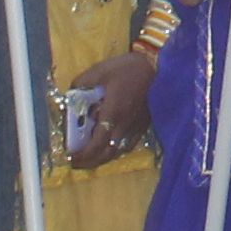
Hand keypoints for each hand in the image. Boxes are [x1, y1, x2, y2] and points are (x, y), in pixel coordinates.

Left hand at [65, 48, 154, 165]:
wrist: (159, 68)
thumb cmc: (129, 69)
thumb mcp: (101, 70)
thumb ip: (83, 82)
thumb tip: (71, 92)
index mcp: (112, 114)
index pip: (97, 144)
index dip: (83, 155)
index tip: (70, 157)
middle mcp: (124, 126)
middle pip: (107, 154)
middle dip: (90, 162)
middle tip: (76, 163)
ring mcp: (135, 127)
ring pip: (118, 152)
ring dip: (102, 159)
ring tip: (90, 158)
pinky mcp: (143, 125)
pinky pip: (128, 145)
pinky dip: (116, 151)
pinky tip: (110, 147)